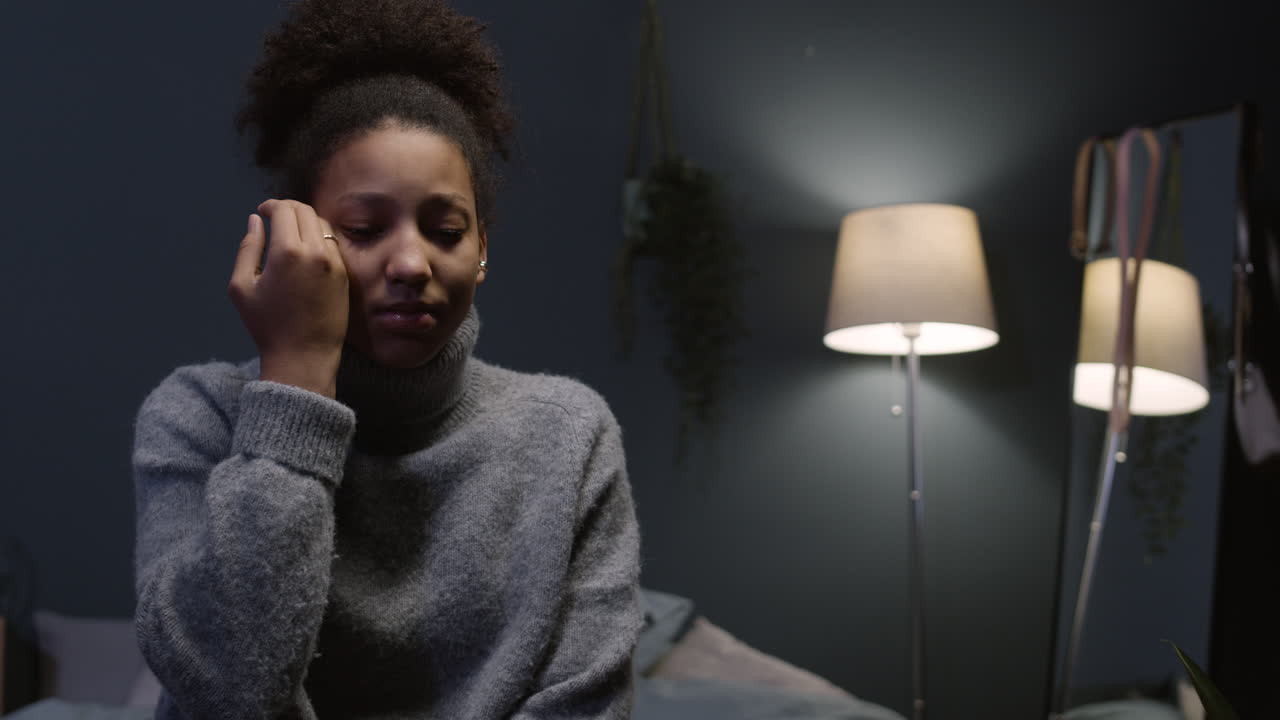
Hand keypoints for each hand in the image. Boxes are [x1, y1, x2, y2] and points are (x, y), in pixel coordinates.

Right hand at [229, 199, 348, 397]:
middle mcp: (315, 251)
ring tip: (290, 232)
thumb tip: (256, 220)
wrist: (304, 355)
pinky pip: (333, 243)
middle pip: (304, 210)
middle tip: (275, 217)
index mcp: (287, 251)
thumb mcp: (242, 286)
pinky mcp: (345, 273)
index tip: (263, 212)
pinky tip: (306, 248)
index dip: (271, 205)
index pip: (284, 209)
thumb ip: (248, 248)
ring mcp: (334, 262)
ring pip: (322, 224)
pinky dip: (319, 237)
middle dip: (287, 208)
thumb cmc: (267, 325)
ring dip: (305, 220)